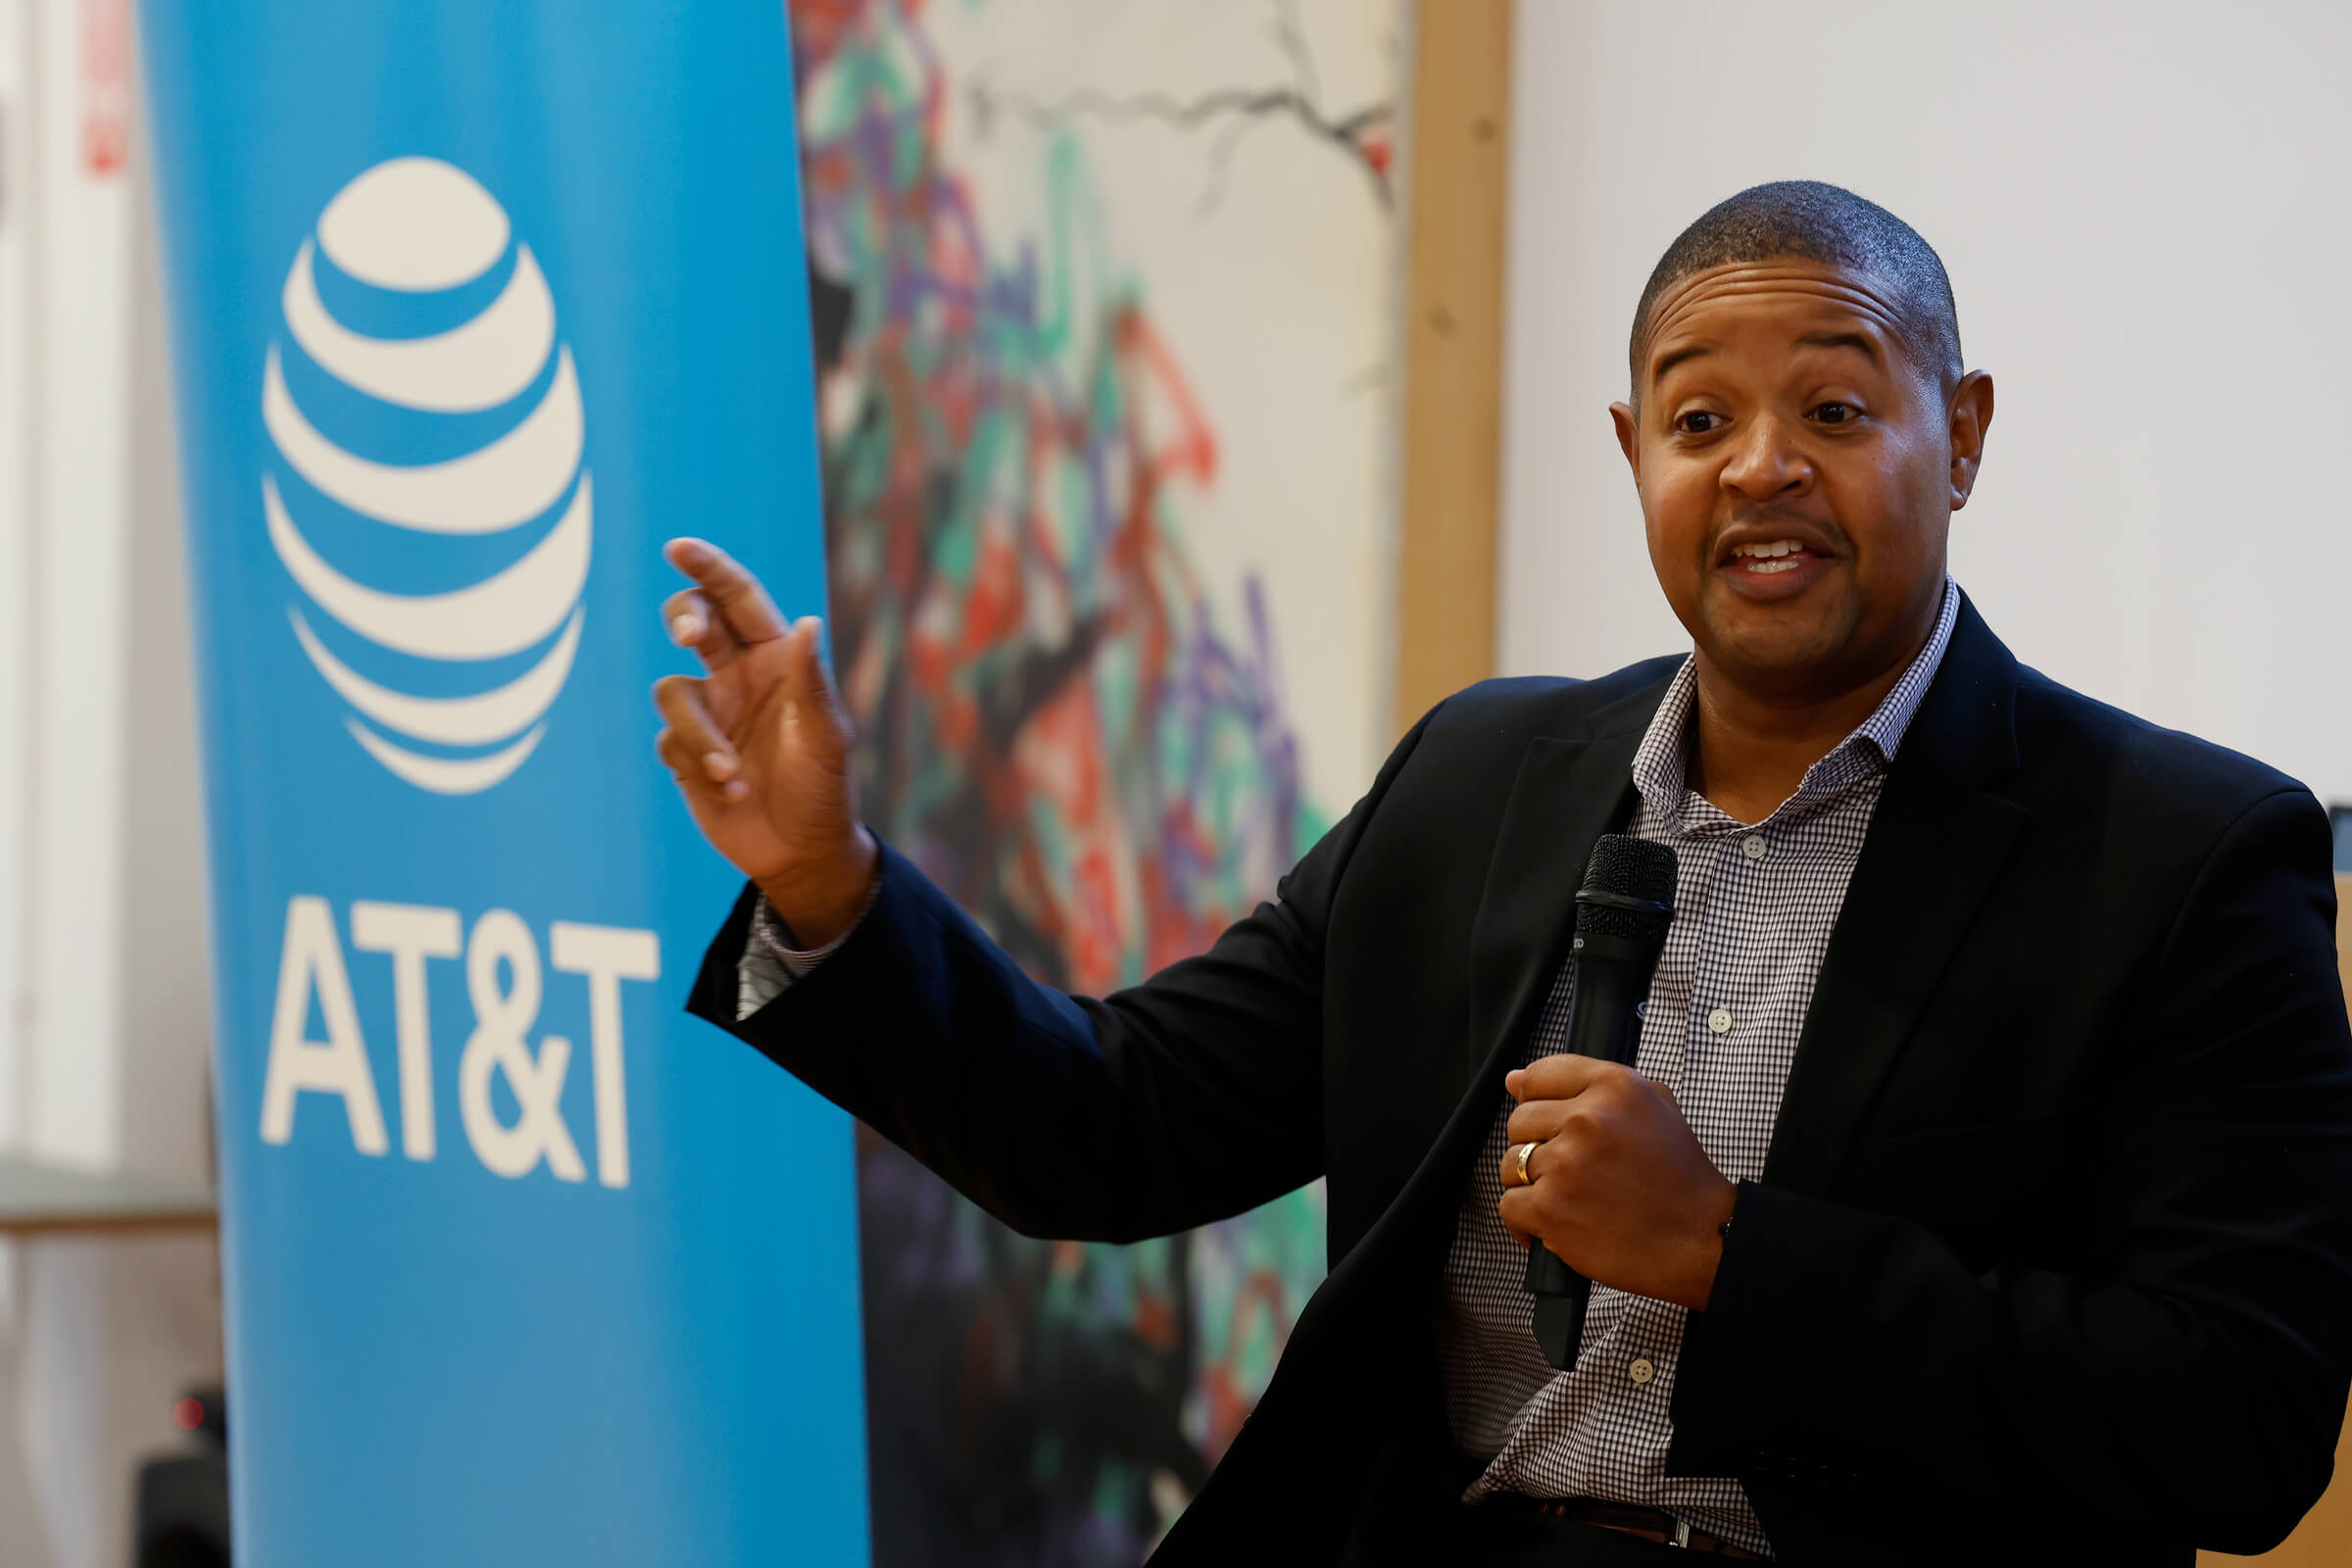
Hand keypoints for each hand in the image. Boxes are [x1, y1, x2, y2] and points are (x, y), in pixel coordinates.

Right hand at [653, 538, 876, 945]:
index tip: (679, 547)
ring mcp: (710, 713)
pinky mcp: (685, 753)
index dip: (709, 568)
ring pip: (671, 692)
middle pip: (691, 620)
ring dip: (699, 733)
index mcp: (775, 660)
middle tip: (690, 636)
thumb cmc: (824, 790)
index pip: (739, 600)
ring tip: (732, 773)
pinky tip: (729, 791)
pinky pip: (668, 740)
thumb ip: (810, 683)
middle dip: (684, 617)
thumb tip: (805, 623)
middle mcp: (737, 677)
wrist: (802, 853)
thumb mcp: (826, 739)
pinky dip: (694, 764)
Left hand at [1498, 1055, 1736, 1312]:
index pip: (1539, 1075)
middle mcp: (1587, 1119)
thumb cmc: (1679, 1179)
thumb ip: (1588, 1083)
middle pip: (1520, 1121)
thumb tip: (1515, 1080)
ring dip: (1532, 1185)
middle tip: (1569, 1169)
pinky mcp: (1551, 1208)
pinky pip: (1509, 1205)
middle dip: (1538, 1147)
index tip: (1547, 1122)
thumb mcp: (1653, 1108)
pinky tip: (1554, 1226)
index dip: (1537, 1101)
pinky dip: (1526, 1222)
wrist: (1702, 1239)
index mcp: (1614, 1086)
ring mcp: (1566, 1164)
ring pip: (1512, 1164)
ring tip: (1568, 1198)